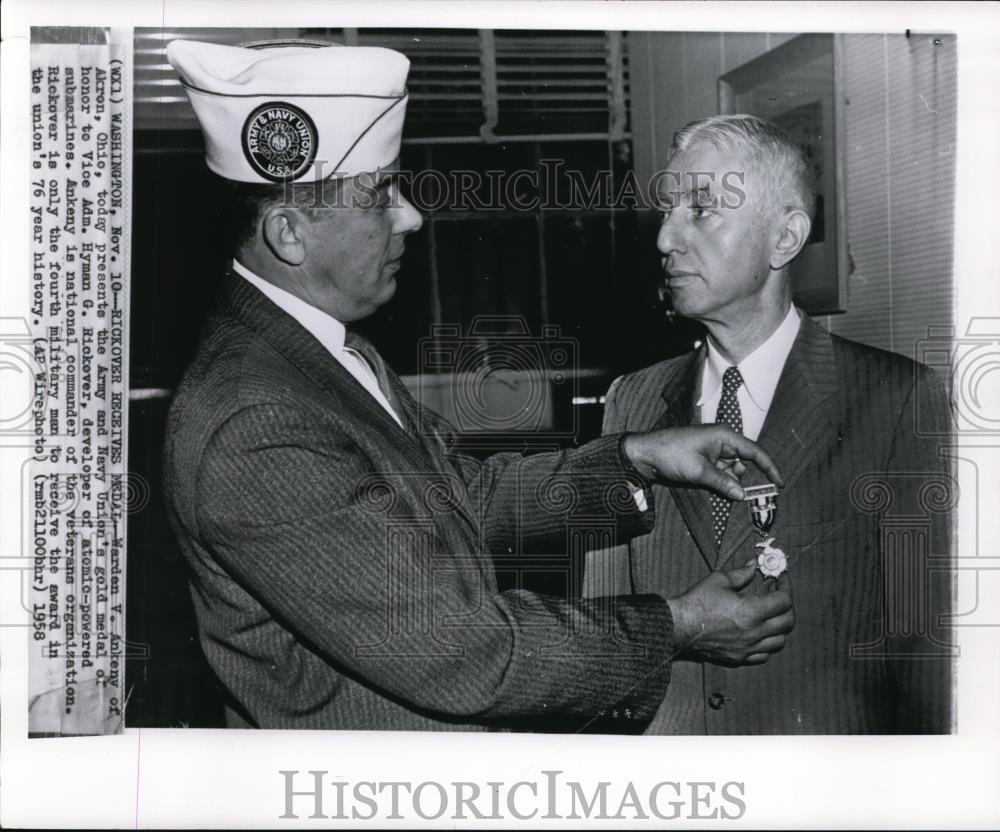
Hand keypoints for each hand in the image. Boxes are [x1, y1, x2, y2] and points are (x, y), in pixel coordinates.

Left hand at [623, 425, 783, 499]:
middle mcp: (722, 441)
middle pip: (746, 462)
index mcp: (724, 436)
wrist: (645, 454)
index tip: (780, 483)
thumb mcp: (699, 471)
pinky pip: (722, 472)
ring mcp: (714, 450)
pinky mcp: (706, 459)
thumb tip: (742, 495)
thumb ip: (723, 483)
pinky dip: (726, 483)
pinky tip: (729, 495)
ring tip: (744, 501)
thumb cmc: (671, 454)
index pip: (755, 451)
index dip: (770, 467)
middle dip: (753, 479)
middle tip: (762, 498)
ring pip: (734, 470)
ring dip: (737, 484)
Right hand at [667, 562, 793, 665]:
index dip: (786, 586)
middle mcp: (754, 632)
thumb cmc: (696, 602)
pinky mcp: (739, 658)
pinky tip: (759, 633)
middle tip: (779, 595)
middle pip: (788, 622)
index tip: (781, 579)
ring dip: (780, 627)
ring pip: (780, 641)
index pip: (784, 600)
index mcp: (752, 611)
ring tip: (771, 615)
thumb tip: (753, 566)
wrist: (678, 627)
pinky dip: (767, 644)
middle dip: (787, 606)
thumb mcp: (718, 580)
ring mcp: (748, 648)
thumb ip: (741, 573)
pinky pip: (764, 654)